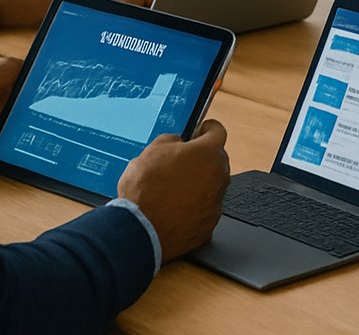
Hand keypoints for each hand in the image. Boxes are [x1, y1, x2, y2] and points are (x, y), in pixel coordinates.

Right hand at [117, 119, 229, 261]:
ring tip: (170, 191)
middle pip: (215, 161)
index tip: (201, 130)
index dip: (207, 129)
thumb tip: (175, 143)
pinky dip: (193, 208)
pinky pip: (204, 210)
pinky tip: (173, 209)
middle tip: (178, 164)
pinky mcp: (209, 224)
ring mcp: (216, 202)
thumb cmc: (145, 190)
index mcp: (207, 153)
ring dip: (197, 185)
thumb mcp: (151, 151)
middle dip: (200, 160)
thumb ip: (170, 140)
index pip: (217, 131)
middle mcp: (219, 176)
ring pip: (210, 187)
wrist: (139, 230)